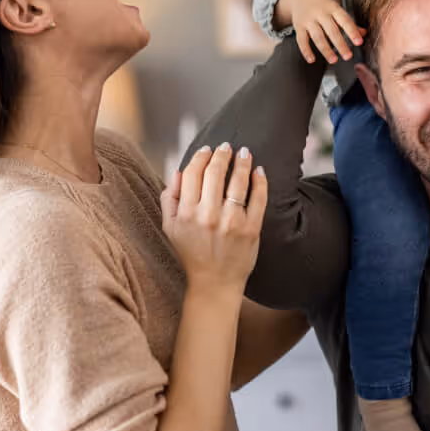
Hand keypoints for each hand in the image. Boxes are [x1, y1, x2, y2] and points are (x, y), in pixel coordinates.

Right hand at [161, 143, 268, 292]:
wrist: (214, 283)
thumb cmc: (191, 253)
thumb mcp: (170, 228)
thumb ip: (169, 198)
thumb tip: (178, 171)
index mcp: (186, 213)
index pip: (193, 173)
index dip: (201, 156)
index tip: (207, 149)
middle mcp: (208, 215)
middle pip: (216, 172)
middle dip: (222, 154)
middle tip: (226, 147)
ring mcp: (231, 222)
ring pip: (238, 181)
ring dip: (242, 161)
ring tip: (244, 152)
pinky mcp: (251, 229)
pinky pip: (258, 198)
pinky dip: (260, 181)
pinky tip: (259, 171)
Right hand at [282, 0, 363, 64]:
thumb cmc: (323, 6)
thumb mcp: (336, 10)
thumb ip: (349, 23)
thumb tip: (364, 34)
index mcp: (333, 8)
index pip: (345, 20)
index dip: (352, 31)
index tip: (359, 43)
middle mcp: (320, 13)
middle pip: (332, 30)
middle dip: (340, 44)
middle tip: (348, 57)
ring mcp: (308, 19)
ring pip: (317, 36)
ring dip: (326, 50)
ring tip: (334, 61)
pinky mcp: (298, 26)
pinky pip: (301, 40)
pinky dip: (306, 51)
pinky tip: (312, 60)